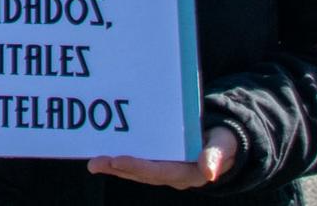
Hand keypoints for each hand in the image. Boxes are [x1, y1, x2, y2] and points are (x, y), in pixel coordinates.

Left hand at [88, 126, 237, 187]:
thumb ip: (216, 155)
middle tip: (95, 163)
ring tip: (93, 163)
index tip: (118, 160)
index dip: (138, 167)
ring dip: (114, 166)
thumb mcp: (223, 145)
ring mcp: (164, 168)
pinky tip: (103, 156)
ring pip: (136, 170)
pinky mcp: (158, 161)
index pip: (160, 171)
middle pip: (142, 173)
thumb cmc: (223, 141)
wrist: (223, 142)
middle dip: (118, 168)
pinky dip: (120, 161)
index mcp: (189, 173)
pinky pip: (137, 163)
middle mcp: (173, 174)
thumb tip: (209, 171)